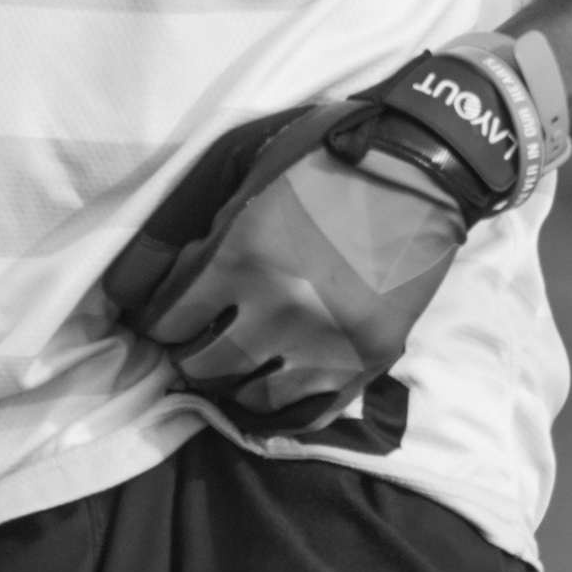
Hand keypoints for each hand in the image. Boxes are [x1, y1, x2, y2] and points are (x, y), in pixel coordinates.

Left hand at [104, 50, 530, 439]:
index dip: (155, 321)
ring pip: (253, 398)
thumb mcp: (249, 176)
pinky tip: (271, 387)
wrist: (415, 171)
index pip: (171, 318)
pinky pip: (308, 412)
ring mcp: (325, 345)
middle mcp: (279, 310)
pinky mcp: (365, 364)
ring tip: (230, 368)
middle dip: (188, 357)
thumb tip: (165, 283)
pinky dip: (282, 406)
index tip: (156, 321)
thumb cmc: (323, 159)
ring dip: (233, 384)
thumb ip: (205, 233)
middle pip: (205, 366)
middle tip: (188, 347)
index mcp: (242, 256)